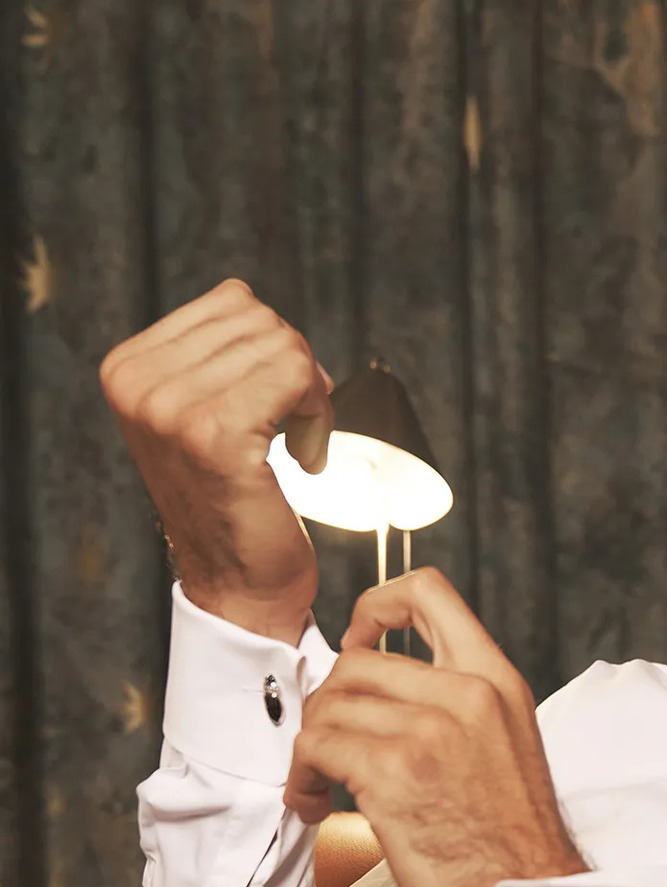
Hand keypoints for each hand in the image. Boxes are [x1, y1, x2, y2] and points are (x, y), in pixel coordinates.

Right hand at [99, 279, 331, 642]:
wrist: (238, 585)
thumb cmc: (233, 501)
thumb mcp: (201, 412)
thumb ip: (212, 353)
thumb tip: (248, 300)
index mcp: (128, 368)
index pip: (234, 302)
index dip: (273, 351)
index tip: (273, 407)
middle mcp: (139, 383)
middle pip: (262, 320)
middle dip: (296, 371)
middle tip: (294, 428)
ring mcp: (172, 409)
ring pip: (284, 346)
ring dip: (310, 396)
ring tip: (296, 444)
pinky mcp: (215, 435)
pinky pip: (296, 377)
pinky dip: (318, 415)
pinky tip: (305, 457)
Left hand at [285, 568, 585, 886]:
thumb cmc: (511, 848)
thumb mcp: (506, 748)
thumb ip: (461, 707)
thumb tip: (391, 691)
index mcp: (497, 681)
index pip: (429, 592)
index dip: (376, 605)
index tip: (357, 642)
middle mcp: (467, 695)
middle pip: (357, 662)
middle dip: (329, 707)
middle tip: (329, 751)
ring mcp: (430, 731)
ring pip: (330, 705)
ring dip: (311, 748)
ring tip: (322, 786)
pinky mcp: (394, 773)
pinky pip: (317, 747)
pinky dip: (303, 776)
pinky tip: (319, 804)